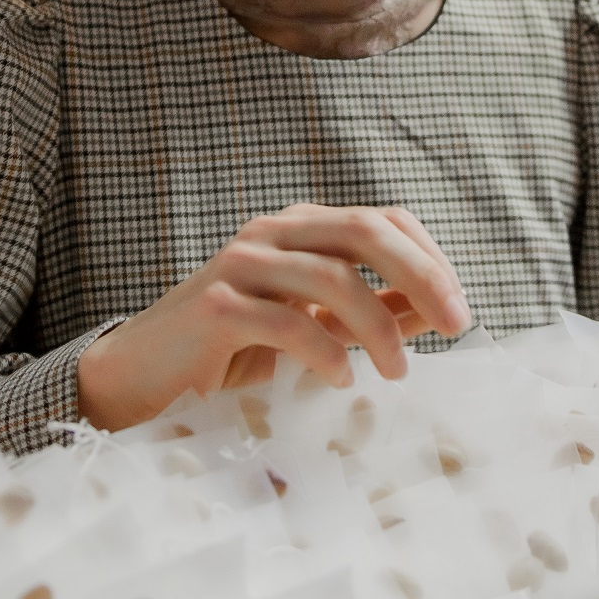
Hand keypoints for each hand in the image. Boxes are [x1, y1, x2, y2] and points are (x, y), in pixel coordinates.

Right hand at [76, 204, 470, 432]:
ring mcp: (242, 265)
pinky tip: (342, 379)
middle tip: (456, 326)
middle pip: (365, 231)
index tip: (459, 308)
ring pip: (332, 276)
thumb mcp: (311, 324)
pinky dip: (326, 352)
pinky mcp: (217, 307)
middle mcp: (274, 233)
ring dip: (379, 327)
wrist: (140, 377)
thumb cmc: (230, 350)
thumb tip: (436, 311)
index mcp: (301, 228)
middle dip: (421, 276)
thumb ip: (369, 312)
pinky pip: (287, 321)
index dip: (430, 257)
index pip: (383, 219)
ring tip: (399, 371)